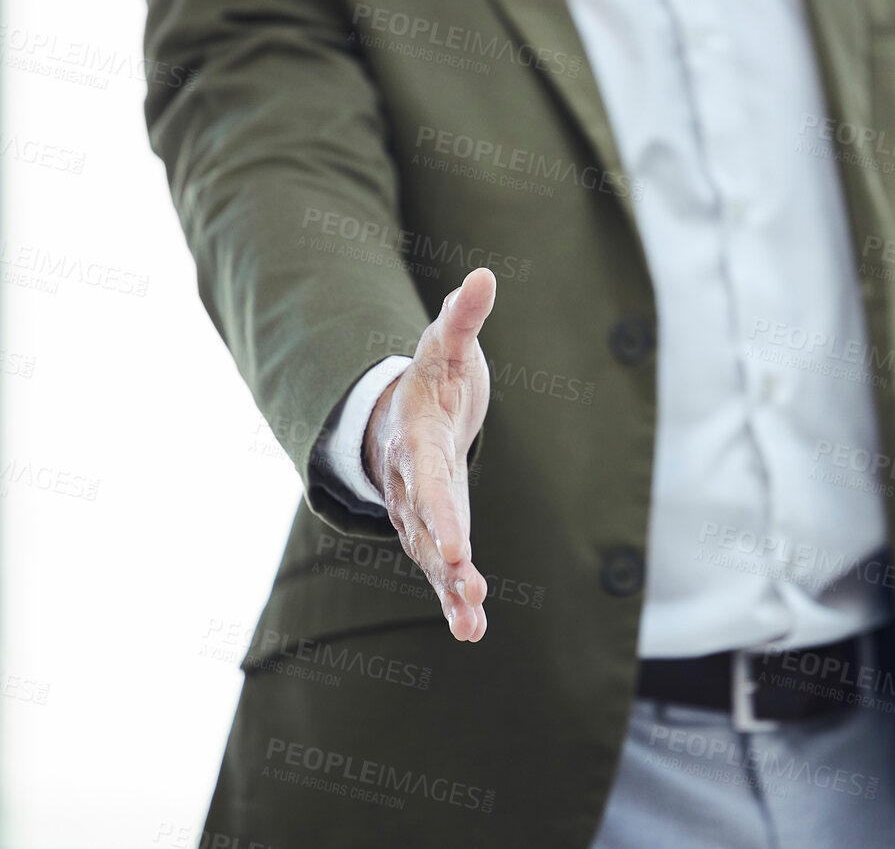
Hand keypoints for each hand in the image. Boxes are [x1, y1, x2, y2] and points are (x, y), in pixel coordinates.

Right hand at [365, 268, 495, 641]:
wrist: (398, 410)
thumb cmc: (433, 376)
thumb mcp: (447, 345)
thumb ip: (462, 317)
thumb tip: (484, 277)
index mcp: (418, 441)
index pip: (432, 483)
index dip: (445, 515)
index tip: (461, 547)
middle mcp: (412, 484)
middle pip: (429, 526)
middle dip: (447, 559)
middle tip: (468, 587)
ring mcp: (418, 512)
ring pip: (432, 555)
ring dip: (451, 589)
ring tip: (472, 624)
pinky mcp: (433, 530)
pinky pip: (441, 567)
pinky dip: (455, 598)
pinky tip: (472, 630)